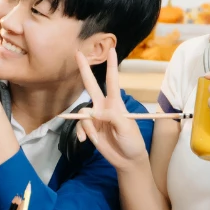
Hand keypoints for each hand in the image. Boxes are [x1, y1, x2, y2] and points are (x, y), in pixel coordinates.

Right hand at [74, 51, 149, 171]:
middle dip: (84, 69)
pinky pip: (79, 125)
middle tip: (77, 53)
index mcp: (116, 103)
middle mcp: (103, 106)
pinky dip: (80, 132)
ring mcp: (95, 117)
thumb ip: (111, 117)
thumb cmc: (132, 141)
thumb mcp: (127, 127)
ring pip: (82, 112)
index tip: (112, 50)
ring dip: (85, 124)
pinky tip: (85, 140)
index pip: (112, 80)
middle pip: (91, 85)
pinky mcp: (89, 129)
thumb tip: (92, 112)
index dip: (112, 66)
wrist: (127, 160)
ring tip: (93, 136)